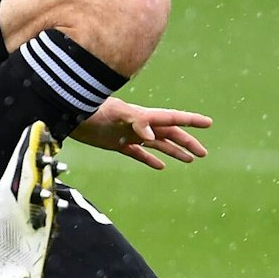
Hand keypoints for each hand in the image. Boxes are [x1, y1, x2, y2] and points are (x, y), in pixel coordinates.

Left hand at [70, 97, 211, 169]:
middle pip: (169, 133)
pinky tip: (160, 166)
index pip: (172, 118)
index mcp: (143, 116)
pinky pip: (138, 154)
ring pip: (158, 144)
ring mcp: (129, 134)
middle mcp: (139, 125)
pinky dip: (150, 159)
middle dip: (187, 142)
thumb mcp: (115, 113)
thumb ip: (135, 120)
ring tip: (189, 160)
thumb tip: (150, 134)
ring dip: (173, 151)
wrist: (70, 116)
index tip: (209, 123)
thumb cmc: (92, 110)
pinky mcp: (117, 144)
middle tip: (203, 153)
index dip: (191, 121)